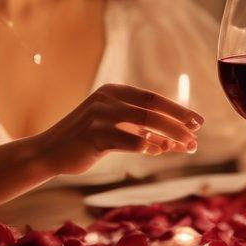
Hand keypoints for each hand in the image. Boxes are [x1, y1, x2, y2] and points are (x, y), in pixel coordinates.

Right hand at [35, 84, 202, 176]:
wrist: (48, 152)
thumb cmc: (86, 142)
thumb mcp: (115, 130)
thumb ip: (140, 131)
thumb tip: (174, 141)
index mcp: (114, 92)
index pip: (153, 98)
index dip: (178, 110)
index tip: (198, 122)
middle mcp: (108, 99)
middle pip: (153, 109)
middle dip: (180, 122)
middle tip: (198, 134)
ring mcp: (99, 115)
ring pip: (145, 123)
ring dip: (170, 136)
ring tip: (188, 146)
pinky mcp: (93, 134)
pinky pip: (128, 140)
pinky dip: (147, 146)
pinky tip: (159, 152)